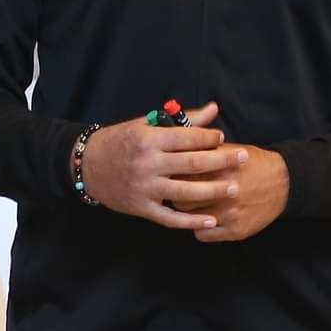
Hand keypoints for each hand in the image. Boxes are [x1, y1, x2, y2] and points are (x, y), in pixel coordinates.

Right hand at [76, 102, 247, 230]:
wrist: (86, 166)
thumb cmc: (121, 141)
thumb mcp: (146, 125)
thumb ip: (183, 121)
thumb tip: (214, 110)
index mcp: (149, 139)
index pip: (186, 138)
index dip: (208, 138)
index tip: (223, 138)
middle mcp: (148, 163)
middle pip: (192, 163)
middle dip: (221, 160)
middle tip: (243, 158)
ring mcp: (145, 187)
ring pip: (185, 191)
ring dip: (213, 191)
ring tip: (235, 188)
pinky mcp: (141, 207)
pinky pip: (170, 217)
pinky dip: (191, 220)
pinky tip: (210, 220)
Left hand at [171, 143, 289, 242]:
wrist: (283, 183)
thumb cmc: (253, 163)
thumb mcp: (230, 148)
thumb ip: (205, 149)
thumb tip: (178, 149)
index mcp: (218, 170)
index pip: (180, 178)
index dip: (174, 177)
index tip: (172, 176)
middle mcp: (223, 194)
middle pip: (180, 201)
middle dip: (177, 196)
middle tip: (179, 193)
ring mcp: (229, 215)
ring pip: (190, 220)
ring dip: (189, 213)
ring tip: (193, 205)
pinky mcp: (235, 231)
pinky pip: (203, 235)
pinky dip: (201, 227)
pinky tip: (206, 217)